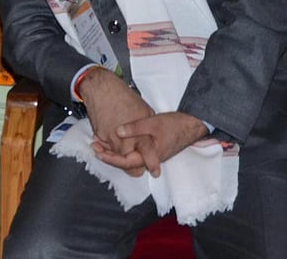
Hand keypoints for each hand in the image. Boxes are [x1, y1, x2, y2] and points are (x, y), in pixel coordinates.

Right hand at [78, 68, 154, 159]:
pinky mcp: (100, 137)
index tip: (155, 172)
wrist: (102, 90)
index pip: (147, 157)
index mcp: (140, 137)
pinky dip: (108, 145)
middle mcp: (125, 143)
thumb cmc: (124, 98)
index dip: (152, 165)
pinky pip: (105, 147)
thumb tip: (150, 136)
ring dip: (117, 156)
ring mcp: (111, 142)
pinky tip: (111, 136)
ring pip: (115, 158)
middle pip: (129, 166)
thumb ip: (147, 129)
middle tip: (136, 162)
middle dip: (132, 166)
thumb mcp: (145, 112)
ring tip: (121, 149)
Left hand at [92, 112, 208, 176]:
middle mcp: (149, 159)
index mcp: (149, 156)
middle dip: (109, 156)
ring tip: (99, 142)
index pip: (127, 163)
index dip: (111, 158)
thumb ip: (135, 128)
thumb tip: (117, 132)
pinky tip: (114, 138)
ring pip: (129, 158)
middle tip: (94, 146)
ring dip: (114, 151)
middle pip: (126, 163)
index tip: (98, 152)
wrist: (192, 124)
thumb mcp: (152, 123)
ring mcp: (151, 155)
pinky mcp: (152, 149)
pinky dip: (122, 147)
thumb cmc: (174, 124)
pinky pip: (134, 152)